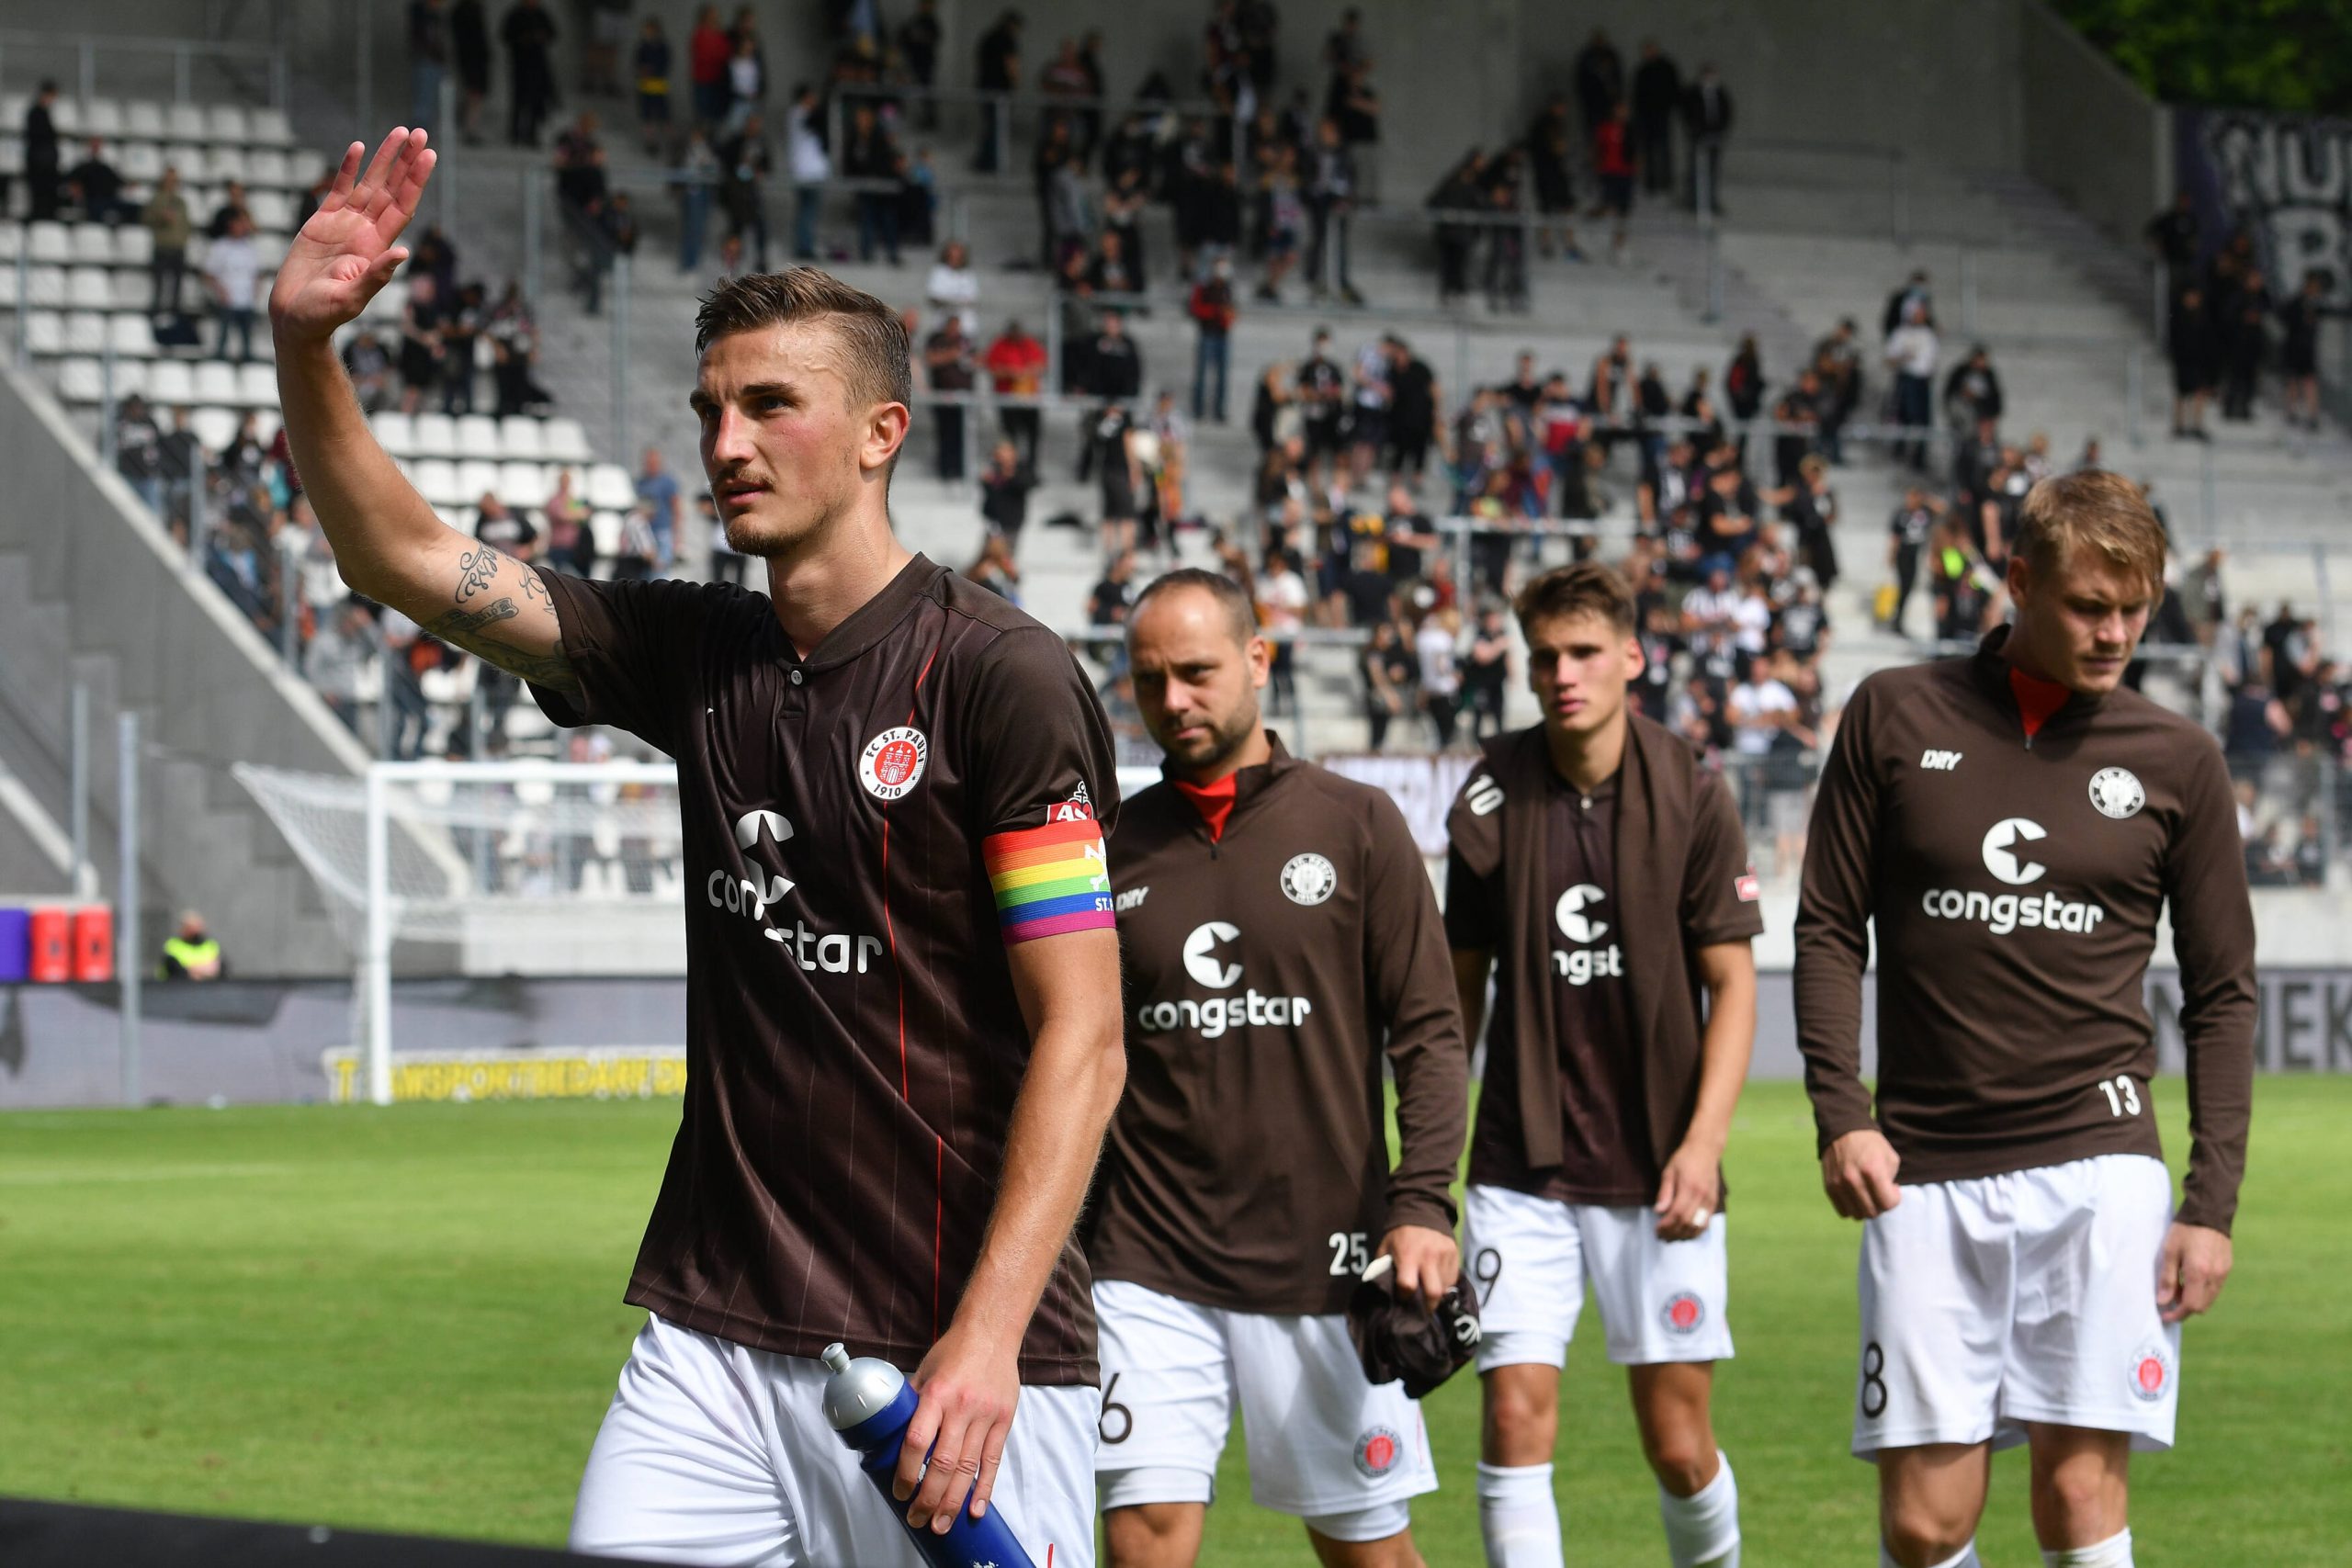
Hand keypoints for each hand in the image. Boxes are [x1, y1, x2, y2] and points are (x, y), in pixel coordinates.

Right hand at [268, 128, 436, 345]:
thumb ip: (376, 277)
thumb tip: (404, 253)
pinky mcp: (321, 224)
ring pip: (369, 184)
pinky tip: (359, 148)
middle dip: (406, 161)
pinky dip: (348, 169)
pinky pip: (338, 189)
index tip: (428, 154)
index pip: (403, 206)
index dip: (415, 181)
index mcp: (376, 247)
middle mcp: (365, 232)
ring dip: (384, 159)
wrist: (295, 320)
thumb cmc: (323, 316)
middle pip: (391, 189)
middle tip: (420, 132)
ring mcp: (344, 226)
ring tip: (399, 132)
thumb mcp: (351, 299)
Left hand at [893, 1320, 1020, 1532]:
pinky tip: (975, 1510)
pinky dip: (984, 1488)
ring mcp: (986, 1415)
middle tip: (917, 1519)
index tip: (899, 1492)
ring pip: (968, 1468)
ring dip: (953, 1501)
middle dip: (928, 1498)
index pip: (917, 1442)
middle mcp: (962, 1407)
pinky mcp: (1004, 1420)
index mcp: (936, 1394)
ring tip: (940, 1524)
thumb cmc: (953, 1352)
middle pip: (944, 1463)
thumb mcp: (924, 1372)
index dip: (906, 1472)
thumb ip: (912, 1406)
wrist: (991, 1332)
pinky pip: (993, 1460)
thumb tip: (891, 1438)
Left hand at [1376, 1224, 1459, 1310]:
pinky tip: (1436, 1281)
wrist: (1423, 1210)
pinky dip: (1444, 1285)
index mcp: (1408, 1256)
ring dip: (1437, 1295)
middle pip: (1433, 1293)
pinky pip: (1452, 1279)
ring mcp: (1444, 1256)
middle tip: (1423, 1309)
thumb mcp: (1386, 1248)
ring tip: (1429, 1293)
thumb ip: (1384, 1269)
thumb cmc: (1400, 1234)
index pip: (1408, 1286)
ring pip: (1445, 1288)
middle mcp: (1429, 1257)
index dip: (1404, 1297)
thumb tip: (1383, 1292)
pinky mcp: (1455, 1255)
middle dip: (1428, 1306)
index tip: (1402, 1298)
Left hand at [1652, 1140, 1722, 1240]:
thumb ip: (1664, 1192)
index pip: (1677, 1213)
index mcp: (1689, 1187)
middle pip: (1687, 1222)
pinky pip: (1706, 1222)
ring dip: (1684, 1235)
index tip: (1657, 1229)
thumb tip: (1658, 1211)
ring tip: (1672, 1237)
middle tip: (1662, 1236)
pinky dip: (1696, 1231)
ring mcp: (1710, 1200)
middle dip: (1673, 1232)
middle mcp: (1702, 1196)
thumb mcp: (1669, 1171)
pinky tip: (1686, 1234)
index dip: (1667, 1225)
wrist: (1705, 1150)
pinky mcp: (1714, 1202)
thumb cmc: (1684, 1159)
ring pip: (1698, 1226)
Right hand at [1820, 1128, 1901, 1219]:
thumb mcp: (1891, 1158)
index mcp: (1872, 1171)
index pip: (1888, 1203)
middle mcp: (1853, 1179)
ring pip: (1857, 1215)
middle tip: (1880, 1192)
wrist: (1844, 1130)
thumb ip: (1892, 1182)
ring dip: (1866, 1208)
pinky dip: (1852, 1208)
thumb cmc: (1872, 1145)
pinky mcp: (1829, 1186)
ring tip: (1868, 1195)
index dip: (1895, 1199)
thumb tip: (1886, 1198)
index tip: (1893, 1188)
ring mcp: (1839, 1184)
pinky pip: (1843, 1212)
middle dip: (1881, 1205)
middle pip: (1872, 1212)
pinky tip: (1856, 1196)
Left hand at [2156, 1221, 2231, 1323]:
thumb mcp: (2169, 1252)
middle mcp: (2215, 1276)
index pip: (2190, 1306)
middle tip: (2169, 1300)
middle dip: (2184, 1308)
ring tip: (2177, 1288)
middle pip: (2201, 1306)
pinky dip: (2203, 1291)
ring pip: (2209, 1299)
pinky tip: (2190, 1279)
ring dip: (2194, 1300)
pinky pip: (2215, 1288)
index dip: (2177, 1314)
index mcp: (2199, 1273)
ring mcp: (2223, 1273)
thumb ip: (2167, 1278)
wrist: (2209, 1212)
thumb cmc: (2184, 1231)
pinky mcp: (2227, 1268)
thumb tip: (2163, 1302)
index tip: (2165, 1315)